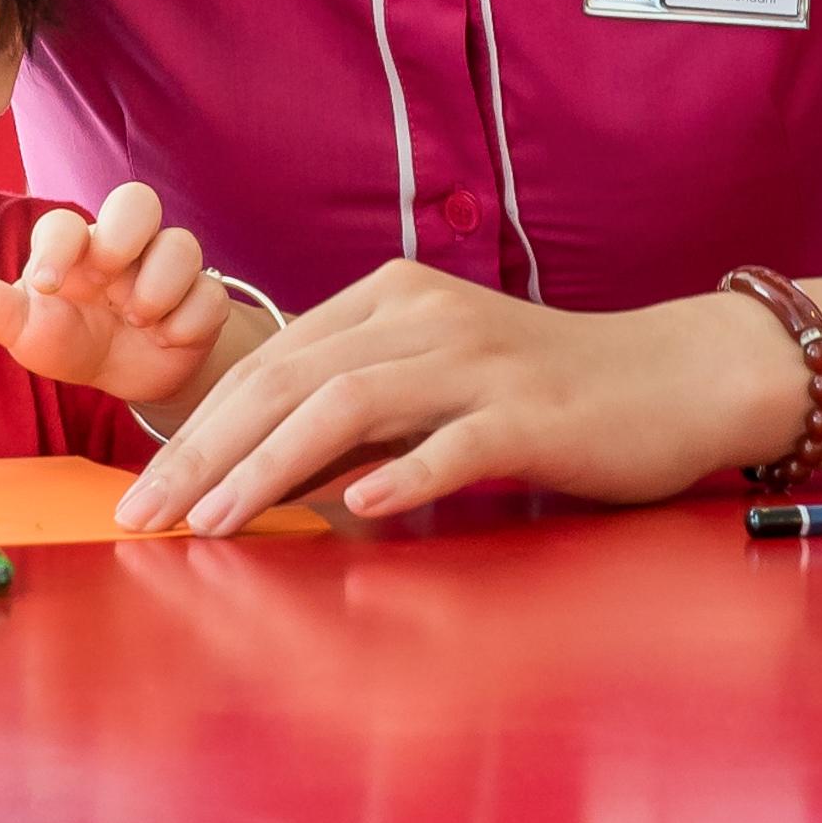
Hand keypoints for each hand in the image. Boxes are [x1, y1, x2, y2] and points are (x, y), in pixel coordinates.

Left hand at [0, 183, 235, 411]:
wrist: (128, 376)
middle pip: (137, 199)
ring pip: (182, 243)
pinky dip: (189, 321)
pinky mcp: (205, 296)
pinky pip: (211, 294)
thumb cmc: (69, 340)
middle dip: (124, 236)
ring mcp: (168, 267)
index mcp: (75, 248)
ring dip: (159, 287)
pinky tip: (168, 340)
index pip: (66, 221)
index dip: (60, 244)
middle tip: (109, 283)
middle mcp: (124, 246)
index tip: (48, 285)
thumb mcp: (25, 331)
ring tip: (138, 321)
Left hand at [112, 263, 806, 534]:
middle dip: (205, 451)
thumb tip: (254, 478)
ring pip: (351, 404)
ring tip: (216, 522)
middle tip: (145, 515)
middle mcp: (425, 317)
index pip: (269, 362)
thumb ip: (356, 418)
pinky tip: (359, 509)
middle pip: (289, 378)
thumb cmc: (550, 396)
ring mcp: (480, 361)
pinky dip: (402, 473)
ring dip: (271, 466)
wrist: (679, 377)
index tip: (142, 490)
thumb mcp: (437, 389)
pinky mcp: (533, 412)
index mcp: (391, 299)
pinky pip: (455, 441)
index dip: (197, 426)